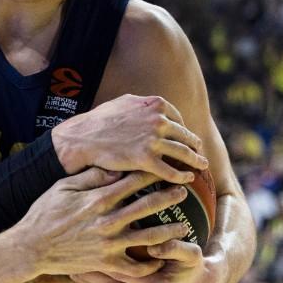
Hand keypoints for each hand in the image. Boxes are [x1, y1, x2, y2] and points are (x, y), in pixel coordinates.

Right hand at [12, 168, 190, 277]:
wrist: (31, 247)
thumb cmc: (45, 213)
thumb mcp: (63, 187)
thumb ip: (91, 178)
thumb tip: (116, 168)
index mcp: (97, 199)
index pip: (132, 182)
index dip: (152, 174)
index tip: (167, 169)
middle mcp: (106, 221)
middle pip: (146, 207)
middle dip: (168, 198)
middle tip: (183, 192)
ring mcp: (107, 244)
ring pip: (148, 237)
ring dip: (168, 231)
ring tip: (183, 227)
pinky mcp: (105, 264)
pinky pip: (134, 267)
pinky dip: (150, 264)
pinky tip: (160, 259)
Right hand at [51, 94, 207, 183]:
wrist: (81, 138)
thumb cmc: (99, 121)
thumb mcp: (124, 102)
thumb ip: (144, 105)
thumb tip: (156, 107)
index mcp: (155, 105)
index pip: (178, 119)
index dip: (184, 130)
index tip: (186, 138)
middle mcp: (158, 120)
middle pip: (185, 135)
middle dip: (194, 145)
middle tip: (198, 153)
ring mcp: (153, 140)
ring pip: (183, 153)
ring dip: (196, 161)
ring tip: (201, 166)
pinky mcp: (146, 160)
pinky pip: (170, 171)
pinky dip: (182, 176)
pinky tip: (187, 179)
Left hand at [70, 238, 220, 282]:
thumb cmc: (192, 266)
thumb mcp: (192, 254)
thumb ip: (176, 248)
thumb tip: (156, 246)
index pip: (121, 272)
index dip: (101, 261)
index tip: (84, 247)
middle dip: (87, 273)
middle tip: (67, 258)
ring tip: (68, 270)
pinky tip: (82, 282)